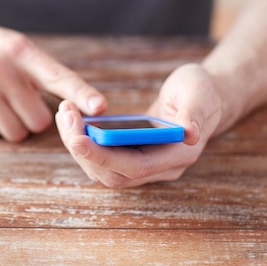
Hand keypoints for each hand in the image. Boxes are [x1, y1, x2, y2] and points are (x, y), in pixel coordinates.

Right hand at [0, 16, 106, 140]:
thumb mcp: (19, 48)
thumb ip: (46, 74)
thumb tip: (84, 108)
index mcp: (23, 52)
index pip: (59, 77)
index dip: (81, 93)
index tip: (99, 107)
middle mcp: (1, 67)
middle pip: (39, 121)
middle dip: (34, 118)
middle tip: (21, 101)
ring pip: (15, 132)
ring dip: (13, 124)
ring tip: (0, 103)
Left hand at [55, 63, 221, 187]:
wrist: (202, 98)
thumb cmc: (201, 92)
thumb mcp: (199, 93)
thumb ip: (194, 112)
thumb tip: (190, 133)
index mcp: (178, 156)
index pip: (135, 166)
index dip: (104, 156)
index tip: (77, 138)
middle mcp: (160, 168)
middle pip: (112, 173)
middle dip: (83, 148)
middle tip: (65, 117)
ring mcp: (144, 166)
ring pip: (101, 169)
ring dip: (78, 144)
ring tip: (65, 114)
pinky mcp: (130, 157)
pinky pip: (101, 159)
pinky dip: (83, 141)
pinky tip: (73, 119)